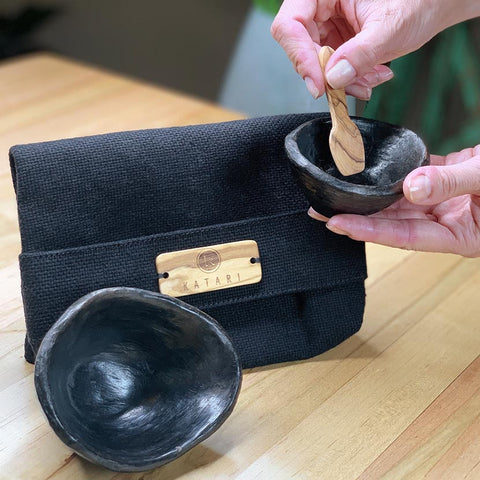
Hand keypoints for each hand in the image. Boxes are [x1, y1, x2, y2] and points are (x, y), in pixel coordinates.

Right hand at [271, 0, 474, 99]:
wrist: (434, 4)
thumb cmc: (419, 0)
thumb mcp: (391, 27)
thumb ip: (361, 53)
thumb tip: (333, 77)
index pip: (291, 24)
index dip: (300, 56)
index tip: (319, 85)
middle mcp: (320, 5)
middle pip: (300, 47)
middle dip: (326, 74)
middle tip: (350, 87)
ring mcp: (327, 24)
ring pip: (316, 63)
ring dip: (341, 81)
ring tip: (369, 80)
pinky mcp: (336, 40)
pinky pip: (331, 68)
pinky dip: (349, 79)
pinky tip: (370, 76)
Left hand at [308, 146, 479, 256]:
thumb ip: (452, 184)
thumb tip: (410, 188)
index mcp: (461, 236)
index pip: (404, 237)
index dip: (368, 232)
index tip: (336, 224)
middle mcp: (448, 223)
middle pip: (394, 222)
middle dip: (357, 216)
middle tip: (320, 210)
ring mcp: (446, 203)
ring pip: (400, 201)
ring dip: (369, 197)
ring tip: (335, 193)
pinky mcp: (447, 181)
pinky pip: (415, 179)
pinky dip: (394, 174)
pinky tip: (371, 173)